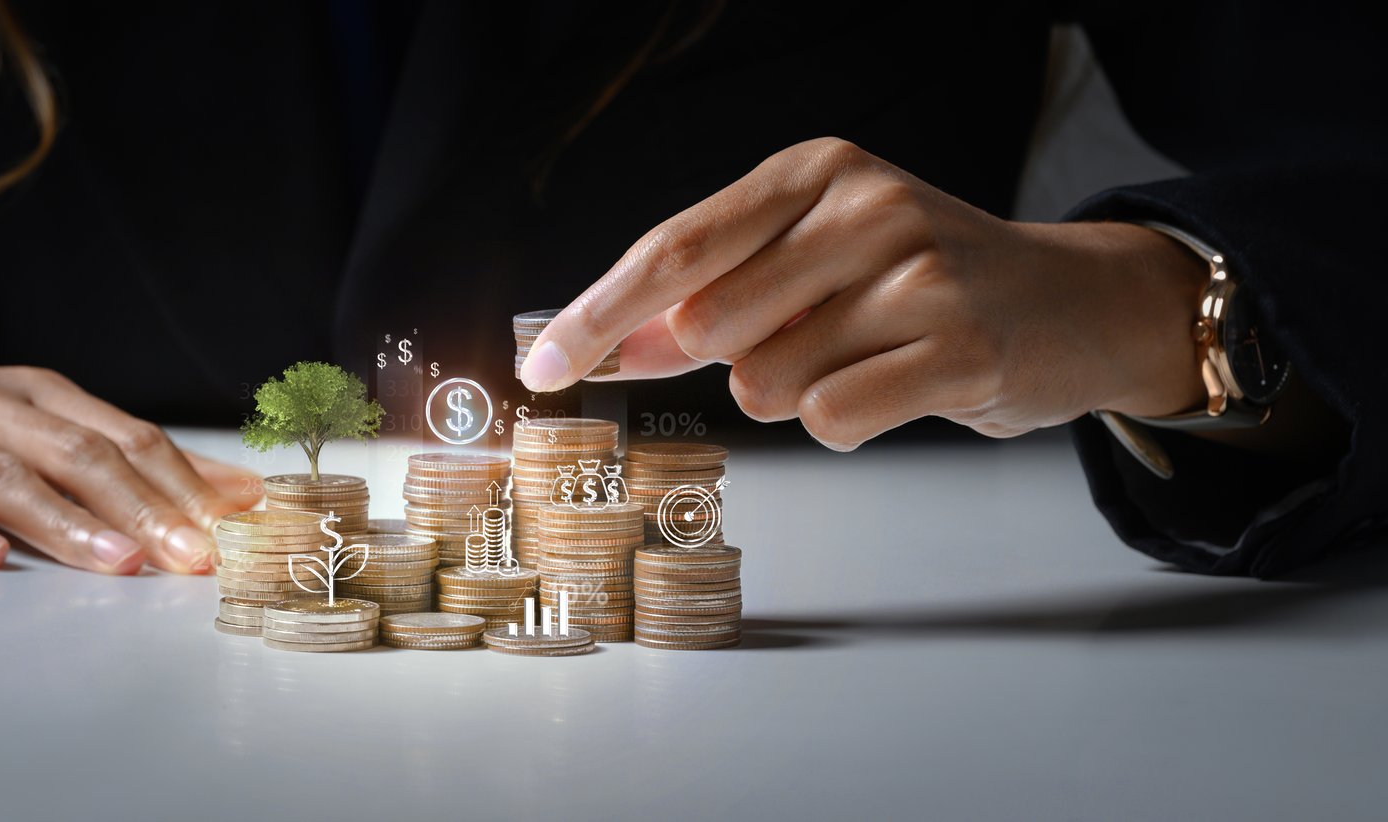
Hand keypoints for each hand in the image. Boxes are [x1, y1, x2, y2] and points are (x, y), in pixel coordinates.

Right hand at [0, 316, 261, 571]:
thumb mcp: (20, 419)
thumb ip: (114, 453)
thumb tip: (224, 489)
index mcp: (28, 394)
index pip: (119, 435)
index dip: (179, 481)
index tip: (232, 526)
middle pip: (74, 455)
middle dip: (142, 508)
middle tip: (192, 557)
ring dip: (66, 523)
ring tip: (118, 561)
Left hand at [521, 137, 1210, 448]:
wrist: (1073, 304)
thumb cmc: (922, 284)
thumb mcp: (812, 260)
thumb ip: (707, 299)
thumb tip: (593, 344)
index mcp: (814, 170)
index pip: (674, 248)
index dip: (596, 313)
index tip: (538, 366)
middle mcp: (864, 205)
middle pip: (710, 327)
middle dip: (731, 361)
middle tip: (810, 339)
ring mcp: (919, 272)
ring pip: (765, 383)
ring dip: (796, 393)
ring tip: (868, 357)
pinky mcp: (959, 346)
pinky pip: (830, 419)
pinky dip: (845, 422)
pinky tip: (898, 387)